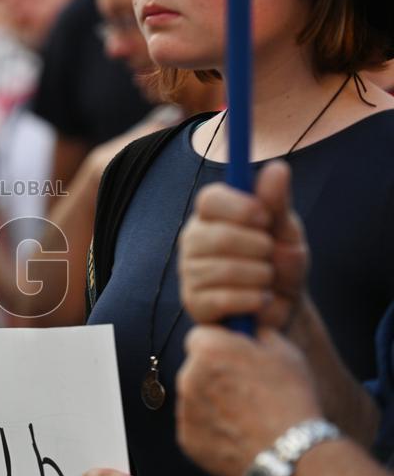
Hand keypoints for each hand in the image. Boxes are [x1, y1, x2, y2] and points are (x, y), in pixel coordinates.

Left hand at [177, 325, 321, 475]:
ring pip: (195, 397)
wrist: (291, 456)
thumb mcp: (286, 353)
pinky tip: (239, 434)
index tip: (235, 355)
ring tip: (246, 415)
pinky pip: (196, 425)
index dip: (219, 344)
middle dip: (214, 373)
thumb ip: (258, 334)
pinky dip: (212, 427)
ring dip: (212, 400)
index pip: (201, 336)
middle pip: (196, 367)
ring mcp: (185, 410)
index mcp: (209, 350)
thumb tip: (250, 330)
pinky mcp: (187, 439)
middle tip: (245, 388)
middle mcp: (188, 376)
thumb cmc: (291, 401)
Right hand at [178, 160, 308, 327]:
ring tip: (268, 280)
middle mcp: (193, 240)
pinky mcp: (194, 304)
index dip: (239, 207)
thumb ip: (277, 202)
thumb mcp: (286, 230)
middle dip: (259, 248)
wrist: (283, 307)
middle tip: (271, 254)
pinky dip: (253, 300)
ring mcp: (190, 273)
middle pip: (218, 237)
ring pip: (225, 269)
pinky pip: (224, 299)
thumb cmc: (281, 261)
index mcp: (212, 215)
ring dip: (260, 276)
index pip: (209, 199)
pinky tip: (261, 300)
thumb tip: (277, 167)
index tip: (265, 218)